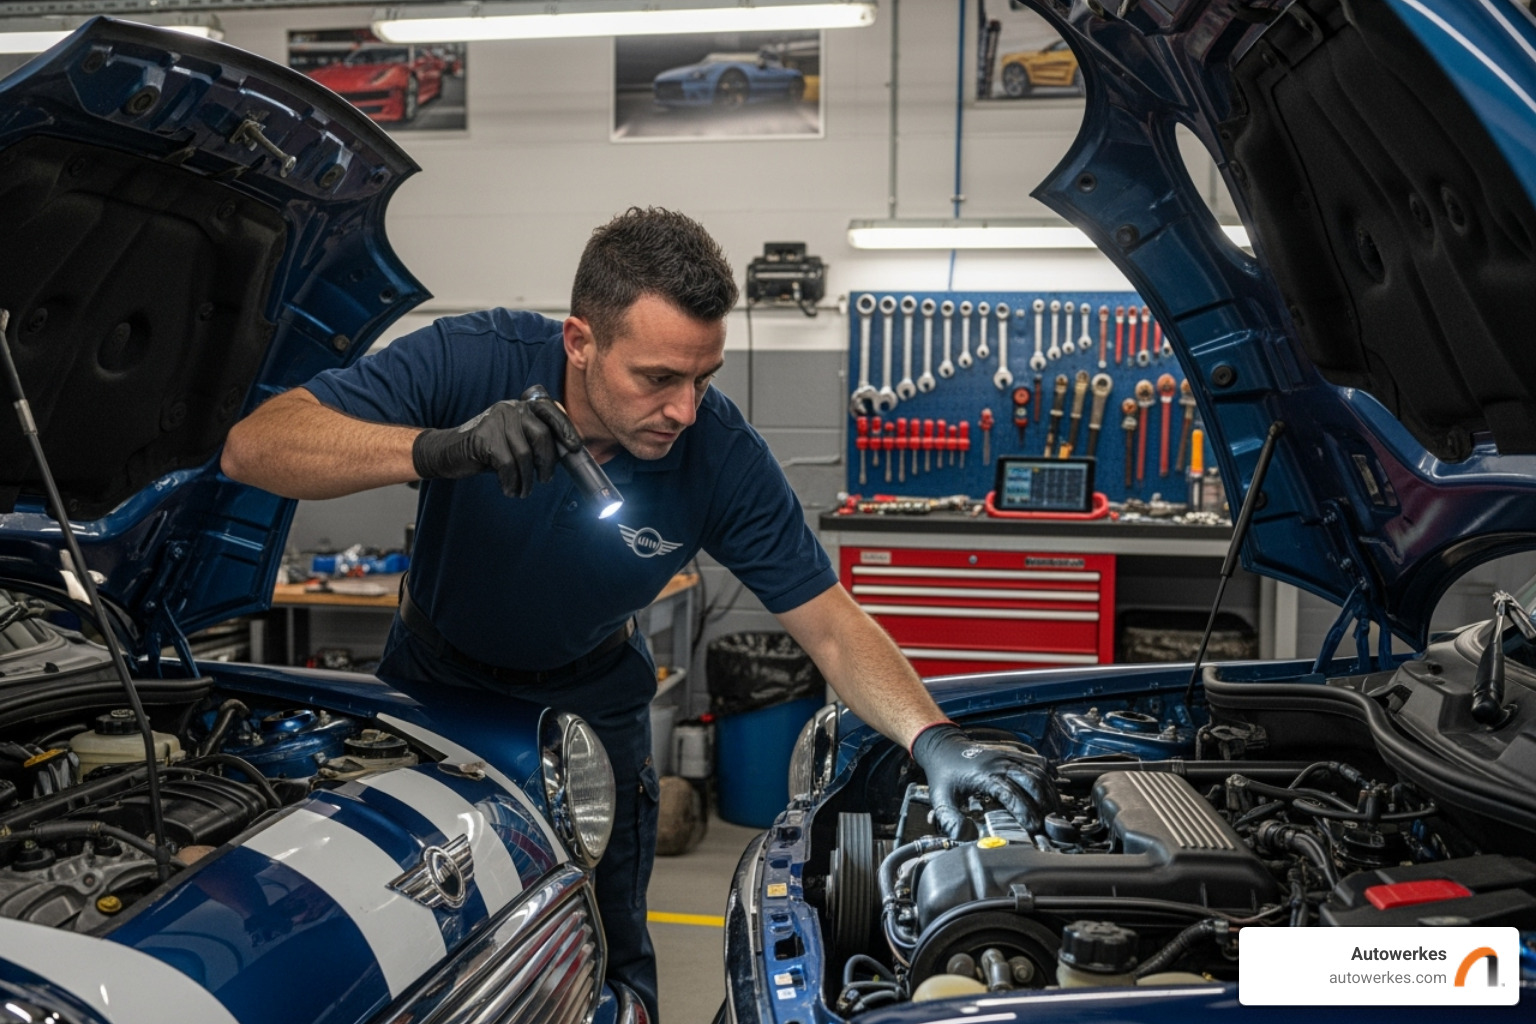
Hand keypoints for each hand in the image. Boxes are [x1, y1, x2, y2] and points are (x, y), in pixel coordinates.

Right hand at [411, 398, 583, 497]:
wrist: (447, 452)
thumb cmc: (486, 450)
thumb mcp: (513, 440)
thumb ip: (534, 440)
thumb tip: (565, 452)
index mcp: (519, 406)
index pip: (549, 410)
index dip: (565, 428)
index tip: (575, 447)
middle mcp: (509, 409)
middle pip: (541, 435)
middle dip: (547, 461)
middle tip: (545, 479)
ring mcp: (495, 421)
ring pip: (525, 454)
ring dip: (527, 479)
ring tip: (523, 489)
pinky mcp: (483, 438)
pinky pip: (508, 465)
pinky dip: (511, 482)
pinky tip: (509, 490)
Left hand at [910, 724, 1057, 838]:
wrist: (944, 747)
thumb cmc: (945, 774)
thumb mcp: (941, 800)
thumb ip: (951, 821)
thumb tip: (966, 837)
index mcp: (984, 776)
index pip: (1012, 794)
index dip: (1025, 812)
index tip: (1034, 828)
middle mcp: (1000, 763)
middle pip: (1032, 782)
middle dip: (1044, 805)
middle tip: (1049, 824)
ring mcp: (1008, 757)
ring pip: (1039, 772)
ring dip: (1049, 792)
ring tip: (1054, 812)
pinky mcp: (1013, 754)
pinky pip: (1038, 762)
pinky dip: (1049, 775)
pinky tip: (1053, 789)